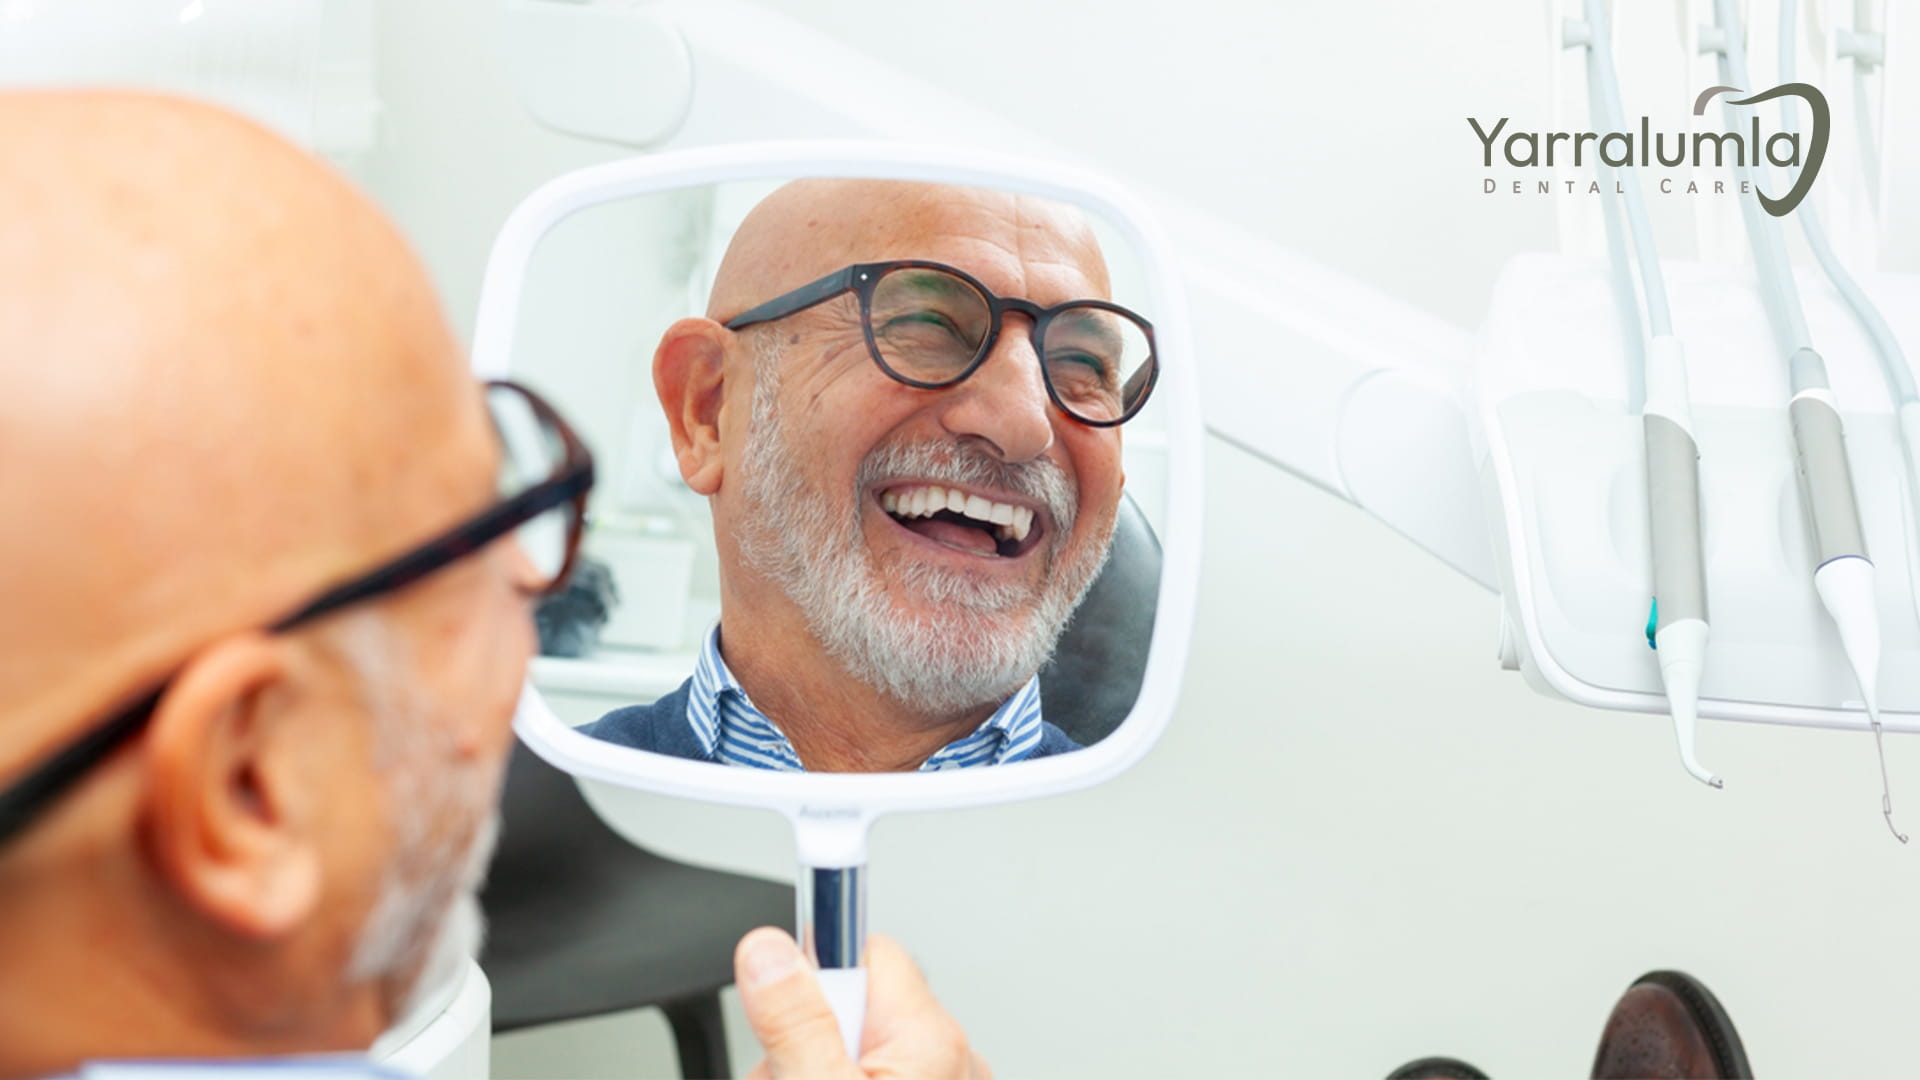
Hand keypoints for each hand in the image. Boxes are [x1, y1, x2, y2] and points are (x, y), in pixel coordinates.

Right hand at [735, 927, 990, 1079]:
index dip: (812, 971)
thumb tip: (768, 950)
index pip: (863, 949)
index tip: (772, 966)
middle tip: (782, 1075)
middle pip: (851, 999)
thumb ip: (794, 1024)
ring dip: (812, 1063)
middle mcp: (948, 1056)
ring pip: (853, 1041)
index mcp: (930, 1039)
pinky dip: (835, 1076)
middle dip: (802, 1033)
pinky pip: (867, 1068)